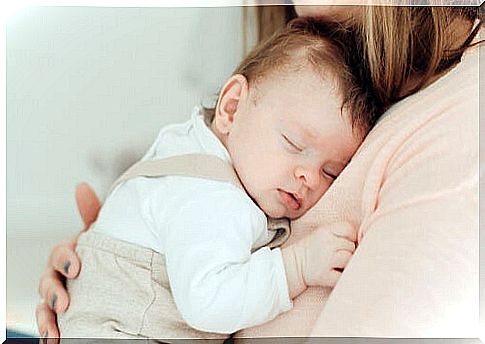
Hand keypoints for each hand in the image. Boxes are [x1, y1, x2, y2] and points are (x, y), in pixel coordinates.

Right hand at [36, 183, 101, 338]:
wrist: (124, 277)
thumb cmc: (109, 251)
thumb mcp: (104, 233)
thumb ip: (92, 214)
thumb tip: (80, 186)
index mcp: (71, 253)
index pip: (60, 253)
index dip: (65, 258)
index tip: (77, 267)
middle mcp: (62, 275)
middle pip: (48, 282)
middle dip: (53, 291)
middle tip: (65, 302)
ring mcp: (62, 295)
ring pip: (45, 306)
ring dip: (46, 318)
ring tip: (53, 331)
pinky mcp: (65, 315)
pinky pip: (52, 324)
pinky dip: (50, 332)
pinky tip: (53, 341)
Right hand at [282, 223, 355, 298]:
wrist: (293, 265)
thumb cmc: (313, 249)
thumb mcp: (323, 233)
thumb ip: (340, 233)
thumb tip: (364, 240)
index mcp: (326, 231)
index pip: (349, 230)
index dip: (350, 237)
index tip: (344, 243)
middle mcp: (326, 243)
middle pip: (351, 246)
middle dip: (348, 251)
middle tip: (337, 256)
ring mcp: (326, 260)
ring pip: (349, 259)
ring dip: (346, 263)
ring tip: (336, 264)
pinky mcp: (326, 275)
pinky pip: (343, 275)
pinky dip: (342, 276)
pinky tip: (334, 273)